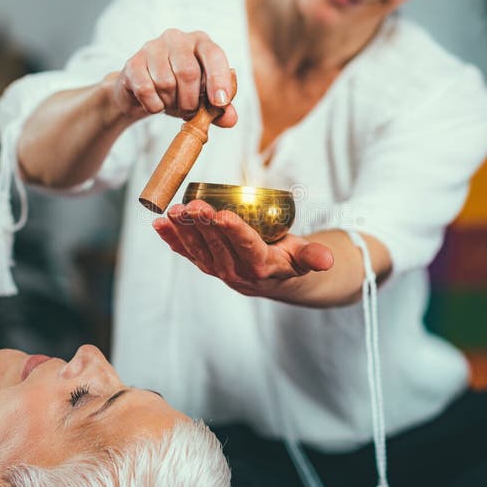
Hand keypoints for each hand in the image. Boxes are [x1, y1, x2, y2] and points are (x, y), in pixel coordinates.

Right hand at [105, 29, 236, 126]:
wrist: (142, 92)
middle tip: (189, 112)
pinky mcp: (133, 62)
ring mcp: (152, 47)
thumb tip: (230, 119)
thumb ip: (219, 111)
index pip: (213, 55)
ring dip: (171, 104)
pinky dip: (154, 105)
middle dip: (190, 101)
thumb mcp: (203, 101)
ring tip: (171, 105)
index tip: (220, 103)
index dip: (219, 79)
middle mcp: (177, 38)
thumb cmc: (180, 91)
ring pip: (166, 83)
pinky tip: (156, 104)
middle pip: (188, 72)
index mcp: (200, 42)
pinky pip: (146, 90)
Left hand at [152, 200, 333, 298]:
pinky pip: (186, 252)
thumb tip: (328, 260)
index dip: (233, 231)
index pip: (246, 246)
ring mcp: (218, 269)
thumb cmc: (290, 260)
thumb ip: (313, 256)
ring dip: (184, 230)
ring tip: (174, 211)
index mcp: (261, 266)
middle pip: (217, 245)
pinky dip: (171, 238)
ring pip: (198, 249)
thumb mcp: (305, 257)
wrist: (275, 281)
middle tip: (192, 205)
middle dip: (203, 225)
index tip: (222, 214)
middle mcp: (236, 271)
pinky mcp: (205, 264)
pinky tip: (158, 223)